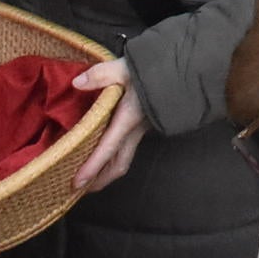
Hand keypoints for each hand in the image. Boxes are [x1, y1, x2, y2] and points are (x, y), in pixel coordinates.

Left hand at [69, 58, 144, 191]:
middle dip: (98, 180)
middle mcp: (135, 130)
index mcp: (128, 119)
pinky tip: (100, 155)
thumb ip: (102, 74)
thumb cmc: (155, 69)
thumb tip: (77, 83)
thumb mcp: (126, 67)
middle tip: (76, 190)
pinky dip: (110, 160)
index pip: (108, 148)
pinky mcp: (141, 127)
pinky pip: (125, 151)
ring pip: (122, 161)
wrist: (183, 69)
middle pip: (118, 165)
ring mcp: (140, 130)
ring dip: (104, 173)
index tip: (76, 183)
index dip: (92, 167)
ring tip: (85, 178)